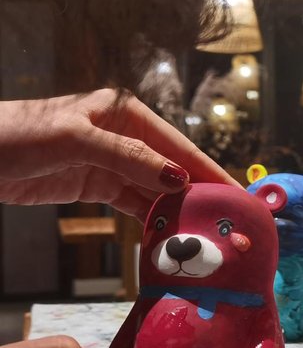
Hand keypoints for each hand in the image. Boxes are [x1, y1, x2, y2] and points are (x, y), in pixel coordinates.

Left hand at [0, 88, 241, 220]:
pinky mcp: (97, 185)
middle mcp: (127, 136)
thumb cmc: (19, 132)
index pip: (179, 146)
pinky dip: (151, 218)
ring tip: (206, 231)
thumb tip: (178, 178)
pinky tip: (170, 233)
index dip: (209, 170)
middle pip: (173, 168)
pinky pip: (134, 203)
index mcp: (128, 114)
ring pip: (156, 189)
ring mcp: (113, 162)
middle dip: (200, 193)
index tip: (236, 194)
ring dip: (177, 210)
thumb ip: (130, 158)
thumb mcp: (77, 139)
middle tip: (229, 220)